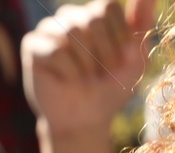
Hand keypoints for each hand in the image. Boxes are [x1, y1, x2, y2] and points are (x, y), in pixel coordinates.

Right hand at [22, 0, 154, 137]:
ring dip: (88, 64)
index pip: (108, 7)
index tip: (121, 60)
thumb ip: (142, 23)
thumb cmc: (111, 88)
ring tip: (87, 78)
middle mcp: (70, 16)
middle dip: (106, 53)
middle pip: (92, 18)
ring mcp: (48, 28)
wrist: (86, 119)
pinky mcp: (32, 45)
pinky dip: (70, 72)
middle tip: (104, 73)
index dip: (119, 37)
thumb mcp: (136, 58)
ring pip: (72, 32)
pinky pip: (56, 51)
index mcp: (94, 15)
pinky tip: (68, 81)